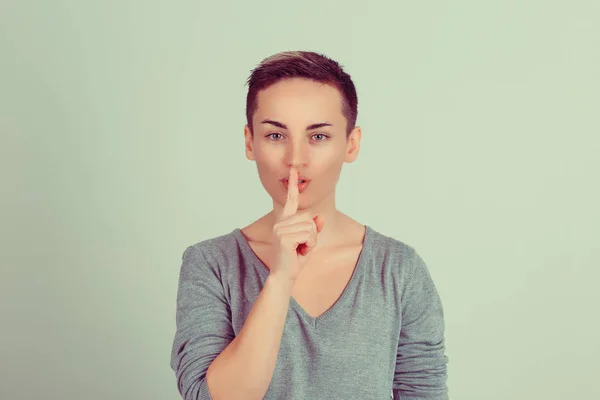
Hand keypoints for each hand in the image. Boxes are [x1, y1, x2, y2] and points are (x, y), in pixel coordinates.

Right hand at [270, 166, 324, 281]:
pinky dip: (310, 245)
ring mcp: (280, 230)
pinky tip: (299, 252)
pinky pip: (309, 235)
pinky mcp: (284, 238)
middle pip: (309, 218)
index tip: (293, 171)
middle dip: (312, 233)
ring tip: (300, 249)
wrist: (284, 276)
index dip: (293, 186)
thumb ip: (314, 228)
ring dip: (311, 241)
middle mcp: (280, 223)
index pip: (291, 201)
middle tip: (302, 246)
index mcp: (284, 221)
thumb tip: (320, 218)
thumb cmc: (294, 259)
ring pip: (310, 227)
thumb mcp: (308, 241)